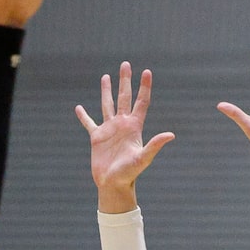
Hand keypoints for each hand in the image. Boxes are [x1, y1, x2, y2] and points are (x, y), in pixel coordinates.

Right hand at [75, 62, 174, 212]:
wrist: (113, 184)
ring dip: (106, 91)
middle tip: (125, 64)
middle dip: (125, 81)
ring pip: (107, 105)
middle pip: (124, 97)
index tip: (146, 71)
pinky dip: (84, 116)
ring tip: (106, 77)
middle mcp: (122, 124)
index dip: (144, 87)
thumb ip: (155, 145)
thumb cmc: (130, 173)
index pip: (141, 102)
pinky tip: (78, 108)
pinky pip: (89, 123)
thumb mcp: (143, 158)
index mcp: (134, 127)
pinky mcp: (97, 138)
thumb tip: (171, 135)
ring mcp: (109, 130)